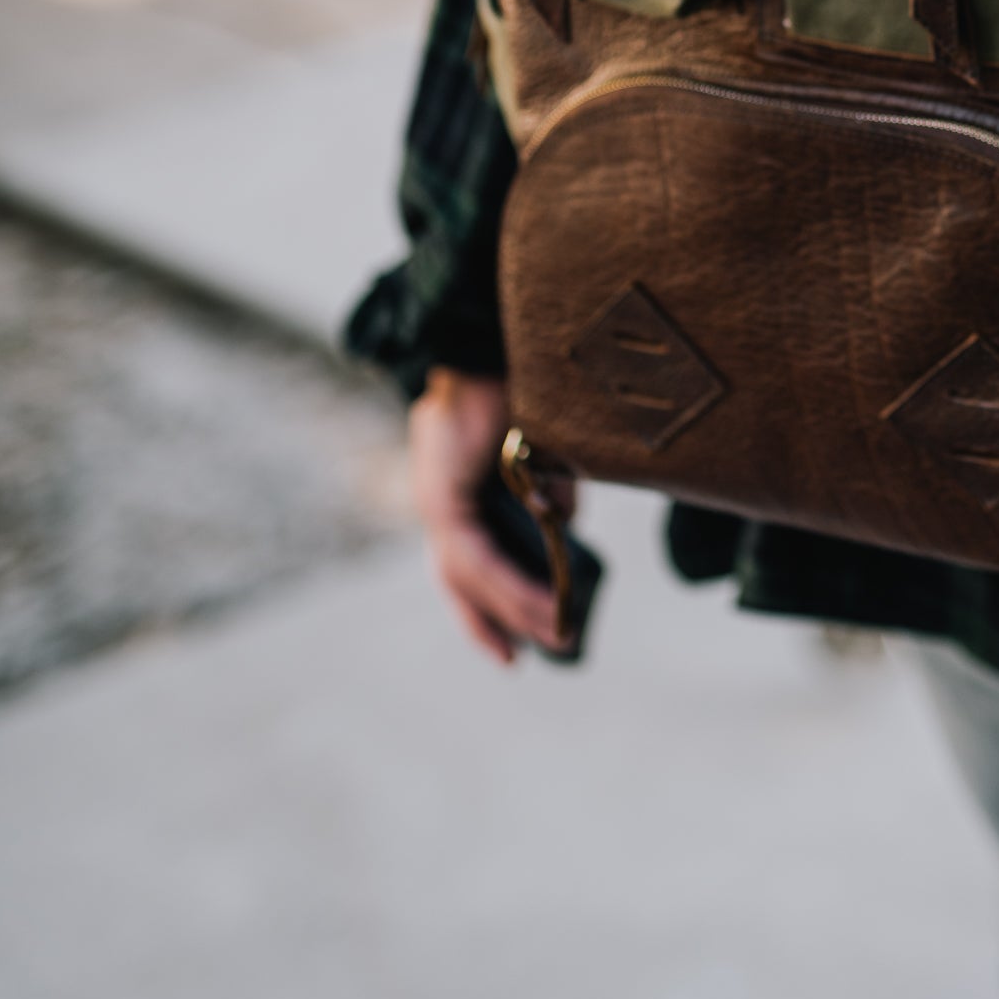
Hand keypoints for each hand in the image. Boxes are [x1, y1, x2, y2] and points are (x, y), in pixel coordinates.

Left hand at [410, 370, 571, 662]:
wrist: (491, 340)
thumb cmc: (517, 383)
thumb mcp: (543, 450)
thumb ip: (550, 491)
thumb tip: (563, 527)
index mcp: (458, 486)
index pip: (466, 558)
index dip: (485, 601)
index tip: (510, 641)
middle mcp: (439, 498)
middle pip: (460, 580)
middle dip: (491, 621)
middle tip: (523, 658)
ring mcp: (435, 499)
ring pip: (468, 576)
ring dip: (512, 608)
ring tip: (555, 631)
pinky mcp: (442, 497)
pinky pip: (473, 557)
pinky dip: (508, 583)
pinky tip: (542, 600)